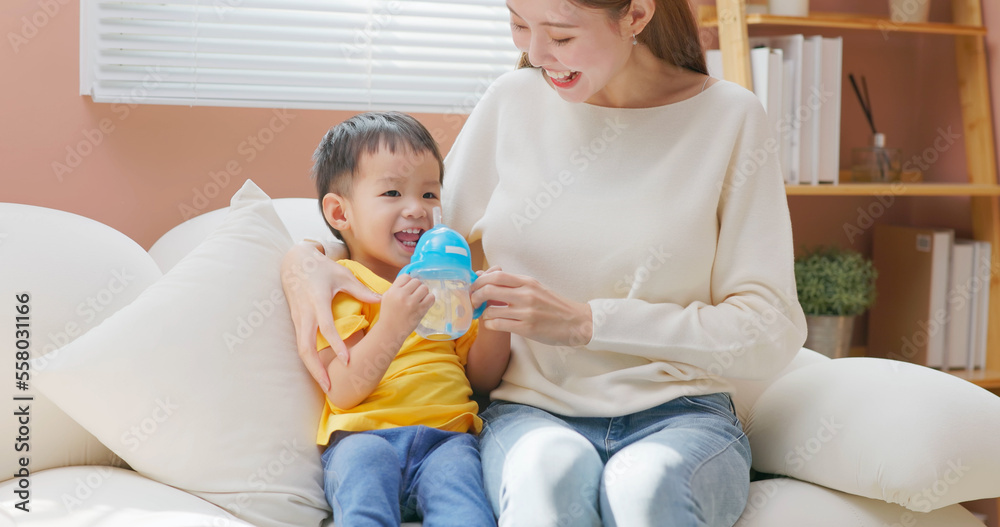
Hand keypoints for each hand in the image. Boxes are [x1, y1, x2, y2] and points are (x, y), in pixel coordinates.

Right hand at [280, 241, 381, 391]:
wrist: (294, 263)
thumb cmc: (321, 268)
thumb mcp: (342, 275)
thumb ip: (361, 290)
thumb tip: (382, 299)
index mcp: (318, 301)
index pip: (326, 327)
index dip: (336, 345)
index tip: (347, 360)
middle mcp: (305, 313)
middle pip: (306, 347)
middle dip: (317, 369)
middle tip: (330, 387)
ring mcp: (298, 319)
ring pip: (301, 350)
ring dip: (312, 369)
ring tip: (326, 385)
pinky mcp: (296, 322)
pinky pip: (301, 345)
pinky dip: (309, 360)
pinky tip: (319, 372)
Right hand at [379, 274, 434, 337]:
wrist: (390, 331)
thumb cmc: (389, 315)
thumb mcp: (387, 297)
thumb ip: (397, 288)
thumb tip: (410, 280)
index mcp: (393, 291)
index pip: (406, 276)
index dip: (409, 281)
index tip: (409, 288)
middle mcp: (402, 295)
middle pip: (416, 281)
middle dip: (417, 287)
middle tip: (415, 294)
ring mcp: (412, 303)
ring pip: (424, 288)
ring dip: (424, 293)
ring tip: (420, 299)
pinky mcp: (420, 310)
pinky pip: (431, 298)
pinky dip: (430, 299)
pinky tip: (425, 303)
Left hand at [471, 270, 592, 346]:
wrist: (576, 322)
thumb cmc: (553, 305)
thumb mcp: (535, 288)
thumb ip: (513, 283)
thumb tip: (486, 276)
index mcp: (528, 282)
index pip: (496, 275)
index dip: (479, 281)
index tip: (473, 287)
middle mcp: (526, 295)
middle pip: (489, 290)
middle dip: (475, 296)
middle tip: (472, 301)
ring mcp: (526, 312)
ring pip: (491, 310)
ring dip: (482, 314)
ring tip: (483, 315)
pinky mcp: (527, 328)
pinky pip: (499, 325)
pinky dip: (490, 324)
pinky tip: (492, 324)